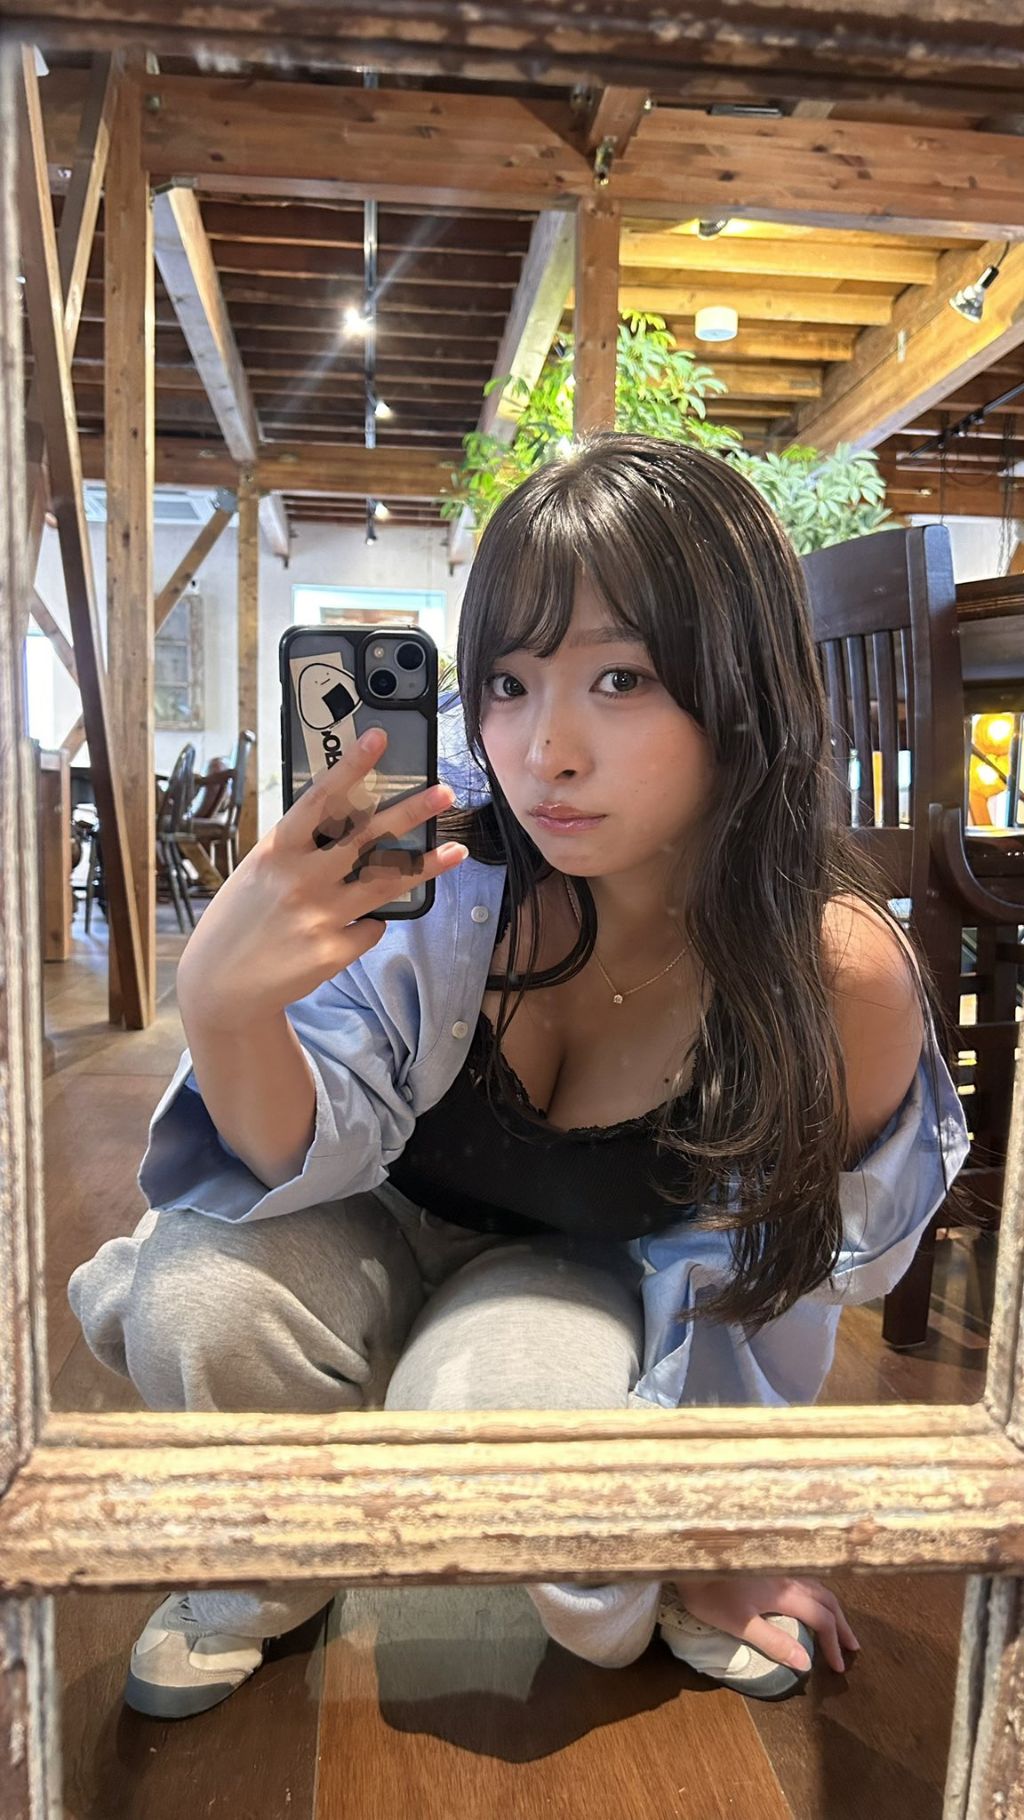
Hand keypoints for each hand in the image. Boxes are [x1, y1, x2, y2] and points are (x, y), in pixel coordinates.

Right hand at [177, 728, 466, 1030]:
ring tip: (456, 852)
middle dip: (410, 812)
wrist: (222, 985)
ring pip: (386, 883)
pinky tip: (349, 927)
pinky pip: (371, 926)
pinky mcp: (334, 950)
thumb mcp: (259, 872)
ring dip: (425, 865)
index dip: (351, 767)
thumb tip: (348, 824)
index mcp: (277, 851)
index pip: (319, 799)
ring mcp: (320, 916)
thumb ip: (298, 849)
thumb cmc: (242, 919)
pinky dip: (368, 923)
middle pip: (366, 838)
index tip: (379, 738)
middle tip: (444, 793)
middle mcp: (301, 879)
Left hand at [670, 1573, 860, 1674]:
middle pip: (826, 1599)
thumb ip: (774, 1642)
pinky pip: (804, 1576)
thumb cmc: (710, 1593)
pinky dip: (817, 1593)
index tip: (839, 1666)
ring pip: (816, 1585)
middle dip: (841, 1624)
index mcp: (785, 1593)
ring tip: (837, 1623)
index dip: (833, 1643)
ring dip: (831, 1606)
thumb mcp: (739, 1624)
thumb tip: (806, 1663)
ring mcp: (778, 1565)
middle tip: (853, 1646)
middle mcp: (788, 1576)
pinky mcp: (767, 1560)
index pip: (821, 1619)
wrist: (690, 1554)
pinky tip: (809, 1596)